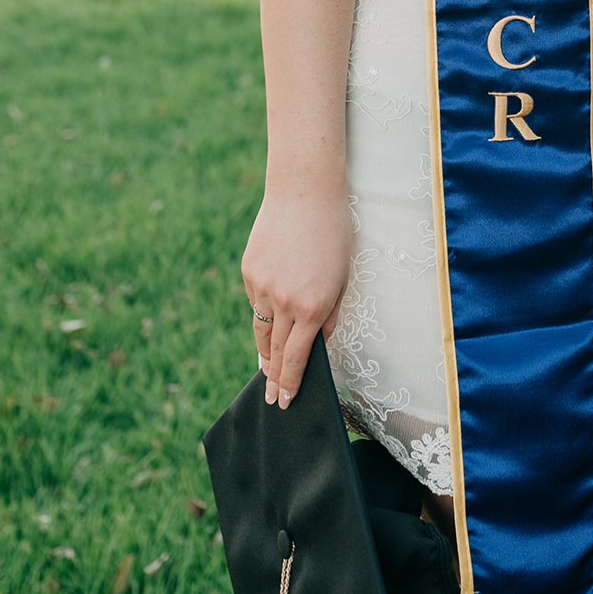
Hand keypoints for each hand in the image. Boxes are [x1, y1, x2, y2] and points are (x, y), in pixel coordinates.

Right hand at [242, 177, 352, 408]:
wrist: (305, 192)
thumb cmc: (334, 233)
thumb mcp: (343, 278)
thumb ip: (329, 315)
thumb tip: (318, 343)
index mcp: (313, 307)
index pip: (297, 359)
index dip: (290, 384)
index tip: (284, 401)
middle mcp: (284, 302)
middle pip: (274, 352)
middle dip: (273, 378)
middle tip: (270, 399)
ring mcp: (262, 287)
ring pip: (260, 330)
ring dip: (265, 351)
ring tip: (267, 368)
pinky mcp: (248, 271)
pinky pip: (255, 302)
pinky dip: (264, 312)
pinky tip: (272, 315)